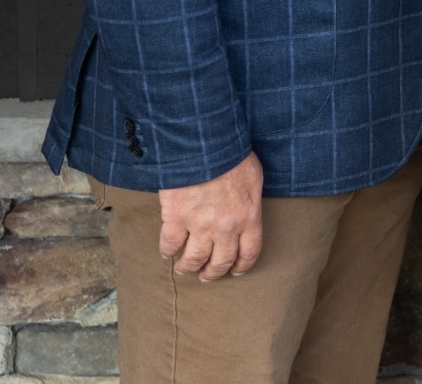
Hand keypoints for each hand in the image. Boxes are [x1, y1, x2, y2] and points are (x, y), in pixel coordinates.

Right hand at [158, 152, 263, 280]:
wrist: (206, 145)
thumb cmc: (233, 156)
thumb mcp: (254, 179)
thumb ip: (250, 200)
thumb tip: (246, 210)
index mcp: (249, 217)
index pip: (249, 252)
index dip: (242, 265)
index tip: (236, 270)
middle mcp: (226, 228)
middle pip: (221, 262)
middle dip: (213, 272)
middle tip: (206, 276)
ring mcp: (200, 225)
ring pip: (194, 259)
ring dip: (188, 267)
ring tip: (185, 269)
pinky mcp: (176, 218)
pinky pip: (170, 245)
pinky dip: (167, 251)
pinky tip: (167, 252)